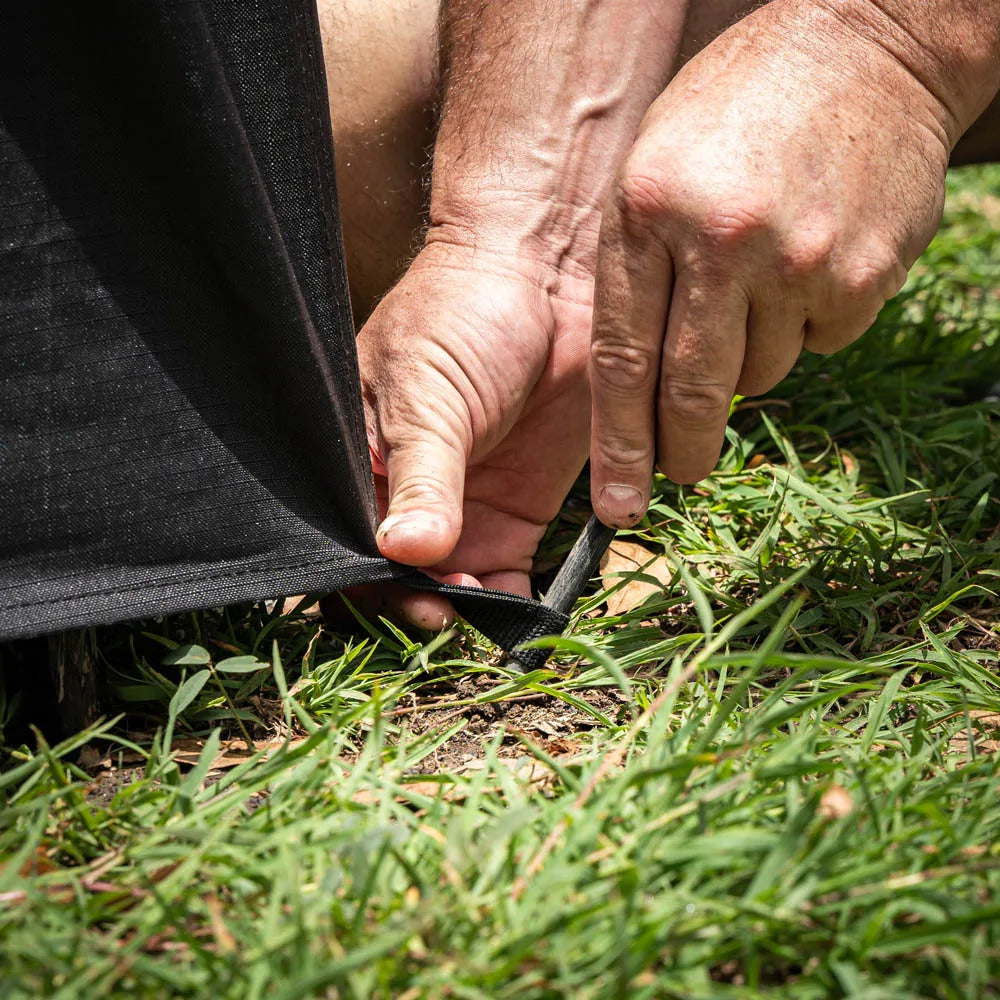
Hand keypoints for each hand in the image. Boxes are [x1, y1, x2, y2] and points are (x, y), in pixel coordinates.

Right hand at [355, 235, 591, 627]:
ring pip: (450, 588)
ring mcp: (462, 510)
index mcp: (360, 460)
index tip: (391, 591)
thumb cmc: (464, 317)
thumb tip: (406, 551)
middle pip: (395, 576)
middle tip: (441, 608)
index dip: (362, 574)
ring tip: (478, 609)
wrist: (550, 280)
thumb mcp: (428, 394)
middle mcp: (405, 494)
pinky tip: (519, 620)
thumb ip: (423, 475)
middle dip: (413, 599)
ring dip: (462, 610)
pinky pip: (508, 579)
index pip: (344, 537)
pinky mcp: (517, 515)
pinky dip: (514, 608)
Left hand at [589, 0, 954, 526]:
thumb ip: (640, 270)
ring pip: (761, 372)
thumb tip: (646, 385)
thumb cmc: (738, 107)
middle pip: (694, 391)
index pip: (624, 362)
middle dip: (683, 447)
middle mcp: (723, 241)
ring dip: (749, 356)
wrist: (867, 40)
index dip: (620, 445)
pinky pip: (822, 341)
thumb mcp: (653, 168)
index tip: (618, 505)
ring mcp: (801, 260)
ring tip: (757, 284)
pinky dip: (806, 324)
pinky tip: (807, 262)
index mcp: (649, 211)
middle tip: (680, 473)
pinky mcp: (866, 274)